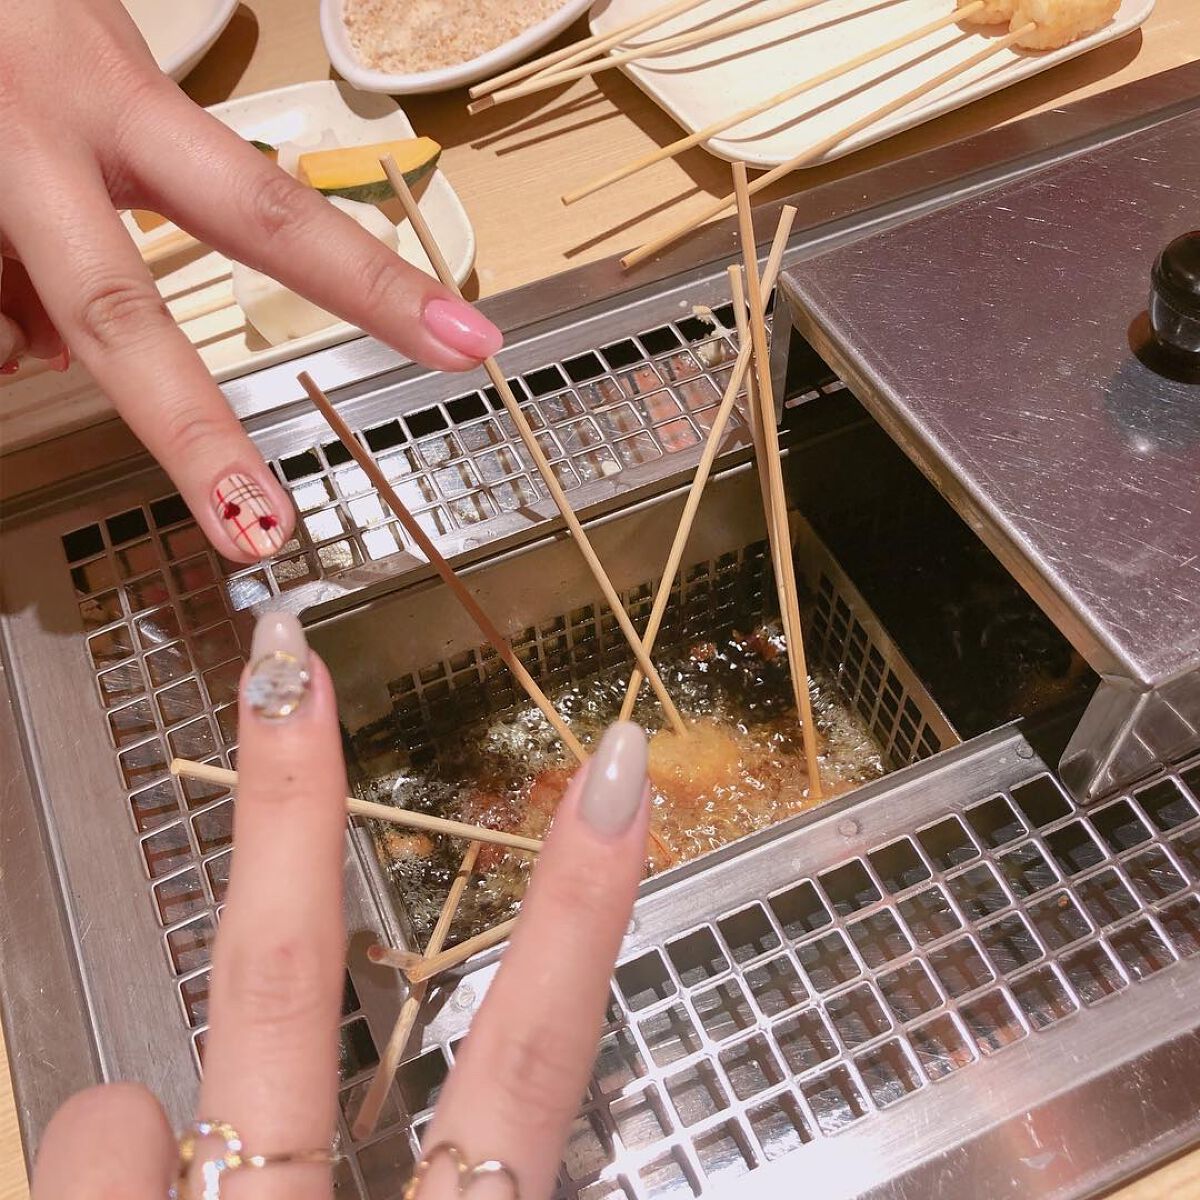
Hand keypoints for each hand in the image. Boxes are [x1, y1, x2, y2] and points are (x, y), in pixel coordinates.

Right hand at [0, 0, 502, 561]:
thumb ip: (107, 218)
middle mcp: (42, 131)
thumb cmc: (9, 26)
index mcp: (124, 99)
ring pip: (15, 322)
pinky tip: (1, 272)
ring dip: (23, 322)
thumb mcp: (90, 84)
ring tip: (22, 280)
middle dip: (192, 439)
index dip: (371, 288)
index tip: (465, 344)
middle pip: (122, 316)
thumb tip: (50, 352)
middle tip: (258, 530)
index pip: (271, 212)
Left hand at [31, 612, 648, 1199]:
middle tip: (286, 674)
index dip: (574, 914)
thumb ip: (452, 1188)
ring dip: (142, 1124)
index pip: (529, 1066)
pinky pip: (88, 1144)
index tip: (614, 771)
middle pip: (285, 987)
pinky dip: (107, 1163)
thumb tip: (435, 1145)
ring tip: (166, 1176)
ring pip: (125, 1101)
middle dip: (286, 814)